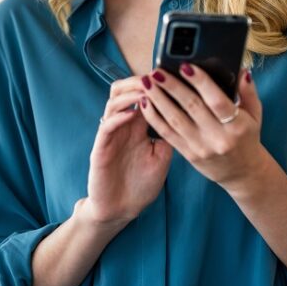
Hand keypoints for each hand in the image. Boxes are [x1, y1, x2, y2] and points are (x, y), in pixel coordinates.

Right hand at [83, 77, 172, 224]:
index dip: (153, 83)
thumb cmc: (141, 185)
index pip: (141, 95)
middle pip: (122, 91)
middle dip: (136, 81)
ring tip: (145, 90)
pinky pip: (106, 126)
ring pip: (113, 103)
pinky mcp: (100, 149)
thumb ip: (170, 135)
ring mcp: (110, 136)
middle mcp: (122, 126)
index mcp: (137, 126)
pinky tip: (131, 114)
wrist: (121, 210)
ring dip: (129, 95)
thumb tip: (186, 115)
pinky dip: (118, 117)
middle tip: (154, 78)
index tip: (169, 75)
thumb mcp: (163, 157)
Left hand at [138, 65, 268, 189]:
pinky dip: (154, 117)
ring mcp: (201, 147)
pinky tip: (145, 103)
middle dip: (172, 87)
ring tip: (147, 83)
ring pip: (175, 120)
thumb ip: (248, 92)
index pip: (217, 100)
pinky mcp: (188, 154)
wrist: (242, 173)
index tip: (186, 67)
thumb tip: (242, 71)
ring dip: (158, 100)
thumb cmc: (247, 138)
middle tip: (157, 72)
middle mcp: (218, 137)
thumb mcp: (255, 115)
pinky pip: (167, 134)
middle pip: (192, 107)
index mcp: (237, 125)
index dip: (201, 82)